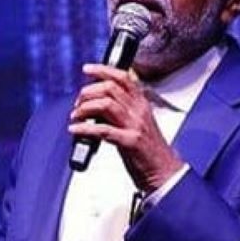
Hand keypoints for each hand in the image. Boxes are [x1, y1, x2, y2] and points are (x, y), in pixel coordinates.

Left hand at [69, 63, 183, 192]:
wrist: (163, 171)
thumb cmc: (148, 150)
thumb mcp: (138, 123)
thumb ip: (122, 110)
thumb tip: (96, 104)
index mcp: (141, 104)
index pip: (123, 78)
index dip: (103, 70)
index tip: (88, 69)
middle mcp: (138, 111)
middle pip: (110, 88)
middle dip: (88, 92)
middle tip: (78, 103)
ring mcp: (134, 126)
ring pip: (105, 104)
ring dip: (85, 108)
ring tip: (76, 116)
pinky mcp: (129, 142)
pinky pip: (103, 130)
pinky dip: (84, 128)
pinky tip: (75, 130)